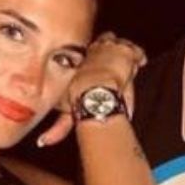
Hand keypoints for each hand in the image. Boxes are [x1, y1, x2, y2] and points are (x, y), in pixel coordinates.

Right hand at [36, 32, 146, 146]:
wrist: (94, 91)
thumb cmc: (79, 98)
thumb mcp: (67, 110)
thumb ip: (58, 128)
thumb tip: (43, 142)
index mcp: (81, 60)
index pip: (88, 52)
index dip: (94, 57)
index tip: (97, 65)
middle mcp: (95, 51)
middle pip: (104, 42)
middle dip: (110, 49)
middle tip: (117, 59)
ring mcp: (111, 49)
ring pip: (120, 44)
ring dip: (125, 52)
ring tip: (130, 61)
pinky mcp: (126, 52)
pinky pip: (135, 50)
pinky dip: (139, 56)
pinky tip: (141, 61)